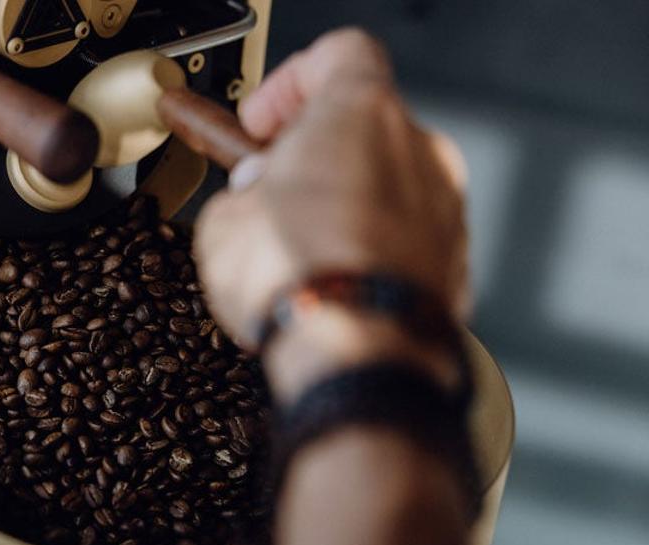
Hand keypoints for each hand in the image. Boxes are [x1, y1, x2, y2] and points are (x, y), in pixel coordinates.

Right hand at [192, 29, 470, 400]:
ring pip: (387, 189)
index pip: (338, 54)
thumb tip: (251, 202)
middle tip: (268, 188)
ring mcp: (445, 210)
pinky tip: (328, 285)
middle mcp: (419, 151)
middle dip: (313, 156)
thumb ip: (242, 192)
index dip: (289, 83)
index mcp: (361, 113)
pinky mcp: (455, 265)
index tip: (257, 122)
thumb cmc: (298, 278)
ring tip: (295, 249)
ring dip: (343, 206)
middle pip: (365, 128)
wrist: (356, 356)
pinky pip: (405, 241)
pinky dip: (369, 252)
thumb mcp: (224, 220)